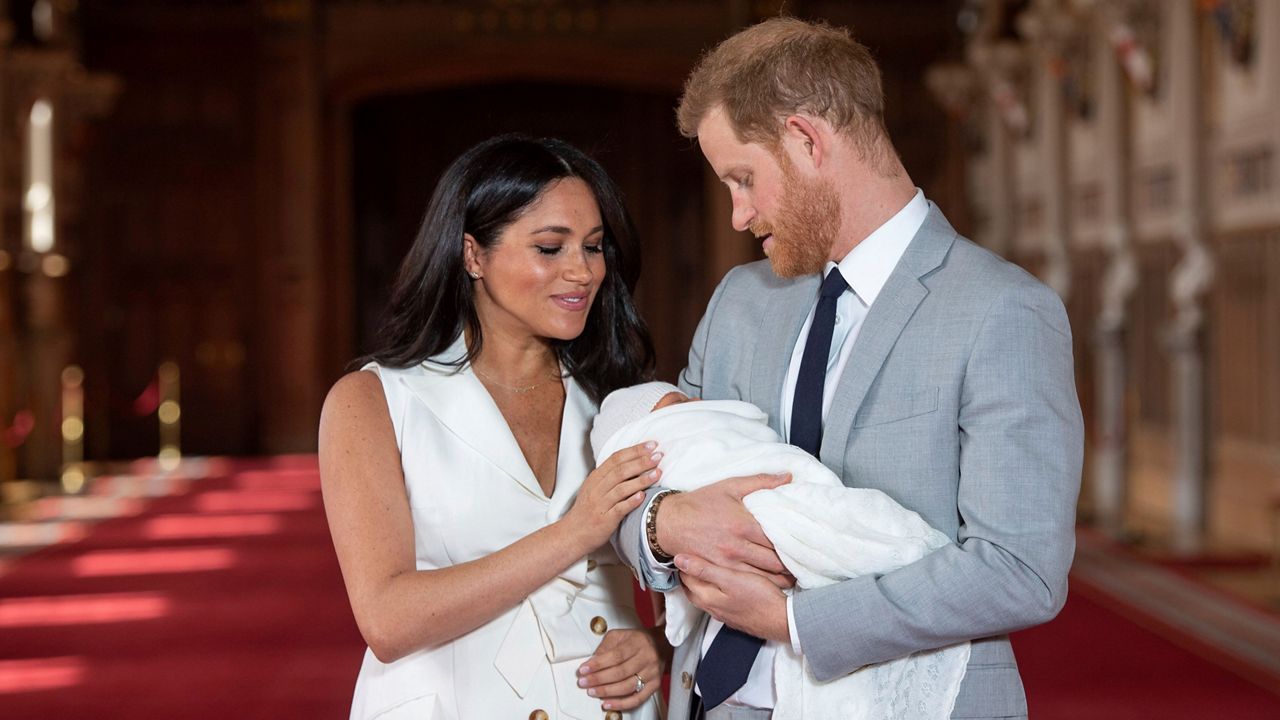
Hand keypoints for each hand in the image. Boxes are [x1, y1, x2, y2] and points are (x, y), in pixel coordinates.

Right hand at [563, 442, 660, 550]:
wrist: (573, 533)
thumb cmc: (587, 510)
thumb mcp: (595, 488)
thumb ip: (610, 475)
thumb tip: (634, 462)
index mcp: (595, 478)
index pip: (616, 458)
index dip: (635, 450)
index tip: (652, 445)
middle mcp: (597, 488)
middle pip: (620, 470)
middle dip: (641, 461)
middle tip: (659, 456)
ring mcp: (600, 504)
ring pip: (621, 488)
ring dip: (641, 480)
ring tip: (658, 473)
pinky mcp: (605, 520)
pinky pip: (619, 509)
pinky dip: (631, 501)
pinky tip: (643, 496)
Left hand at [577, 628, 664, 711]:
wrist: (661, 644)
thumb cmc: (636, 640)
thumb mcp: (619, 636)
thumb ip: (605, 647)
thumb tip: (591, 662)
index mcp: (638, 643)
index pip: (616, 656)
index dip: (598, 664)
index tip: (583, 669)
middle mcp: (647, 658)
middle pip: (620, 672)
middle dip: (599, 679)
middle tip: (584, 682)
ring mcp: (652, 673)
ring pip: (627, 687)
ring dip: (607, 692)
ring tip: (592, 692)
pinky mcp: (655, 685)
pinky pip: (638, 699)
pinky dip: (621, 704)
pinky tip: (607, 704)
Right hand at [657, 473, 793, 586]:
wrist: (669, 522)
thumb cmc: (700, 502)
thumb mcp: (730, 486)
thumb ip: (761, 482)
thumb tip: (788, 476)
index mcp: (744, 524)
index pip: (778, 540)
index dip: (795, 545)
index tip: (806, 546)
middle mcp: (737, 546)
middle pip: (774, 562)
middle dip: (791, 565)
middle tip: (804, 565)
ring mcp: (727, 562)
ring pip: (763, 577)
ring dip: (780, 579)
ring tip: (793, 578)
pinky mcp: (718, 571)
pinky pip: (745, 583)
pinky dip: (761, 585)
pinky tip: (772, 585)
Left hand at [677, 553, 790, 642]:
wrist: (783, 621)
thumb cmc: (759, 597)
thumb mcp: (731, 578)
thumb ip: (704, 570)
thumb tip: (679, 559)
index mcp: (707, 597)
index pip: (686, 578)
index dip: (684, 563)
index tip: (684, 550)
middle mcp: (712, 608)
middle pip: (693, 589)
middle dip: (689, 574)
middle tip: (690, 558)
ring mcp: (724, 614)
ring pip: (705, 596)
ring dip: (701, 583)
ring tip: (703, 568)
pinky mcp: (736, 617)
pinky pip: (718, 602)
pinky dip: (714, 591)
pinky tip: (723, 586)